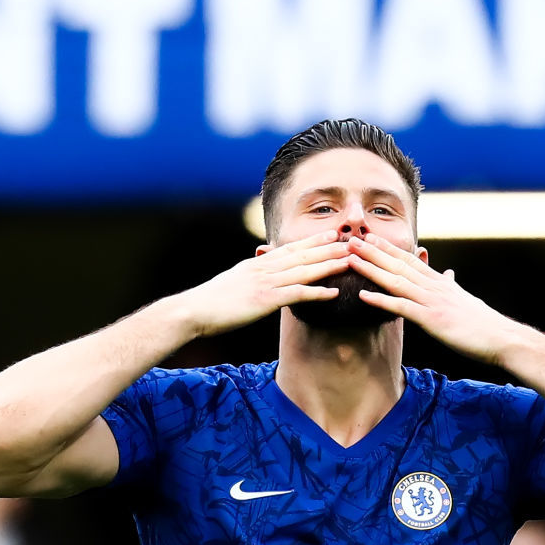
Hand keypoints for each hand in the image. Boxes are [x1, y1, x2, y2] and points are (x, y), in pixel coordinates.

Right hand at [172, 233, 350, 336]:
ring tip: (350, 259)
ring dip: (329, 264)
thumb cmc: (210, 303)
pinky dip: (317, 292)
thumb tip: (260, 277)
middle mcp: (264, 268)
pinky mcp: (265, 300)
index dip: (313, 240)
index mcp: (257, 264)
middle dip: (328, 246)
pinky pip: (297, 294)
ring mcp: (266, 283)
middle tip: (351, 239)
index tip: (331, 234)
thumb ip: (250, 278)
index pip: (290, 249)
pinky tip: (334, 292)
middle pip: (302, 254)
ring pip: (304, 270)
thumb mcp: (233, 283)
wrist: (193, 311)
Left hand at [348, 237, 521, 361]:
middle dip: (373, 251)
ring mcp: (432, 301)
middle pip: (399, 264)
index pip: (410, 260)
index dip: (388, 248)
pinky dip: (381, 300)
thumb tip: (448, 274)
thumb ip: (451, 286)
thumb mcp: (464, 299)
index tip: (370, 238)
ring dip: (371, 268)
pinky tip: (363, 295)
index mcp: (440, 282)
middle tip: (350, 239)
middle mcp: (434, 286)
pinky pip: (402, 307)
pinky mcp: (432, 319)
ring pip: (396, 280)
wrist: (502, 338)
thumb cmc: (484, 324)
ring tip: (351, 259)